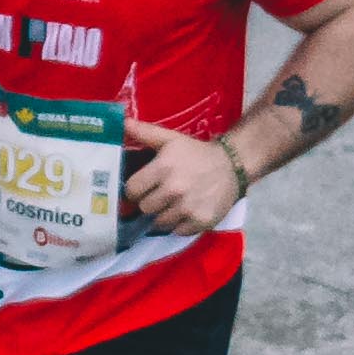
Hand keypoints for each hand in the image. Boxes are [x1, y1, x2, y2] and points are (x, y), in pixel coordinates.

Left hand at [125, 125, 252, 235]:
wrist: (231, 166)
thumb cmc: (195, 153)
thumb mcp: (170, 139)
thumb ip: (144, 132)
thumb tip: (122, 122)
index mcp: (163, 168)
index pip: (132, 190)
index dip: (134, 190)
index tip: (142, 188)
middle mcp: (174, 189)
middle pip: (144, 208)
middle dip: (149, 202)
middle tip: (158, 195)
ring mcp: (188, 208)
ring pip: (159, 222)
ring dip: (163, 215)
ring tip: (172, 204)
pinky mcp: (201, 222)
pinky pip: (178, 232)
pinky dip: (179, 225)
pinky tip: (185, 212)